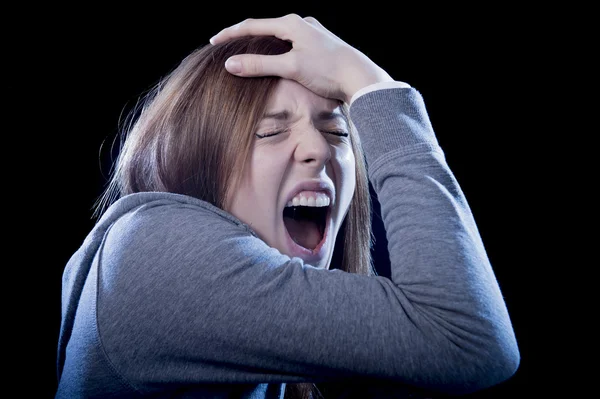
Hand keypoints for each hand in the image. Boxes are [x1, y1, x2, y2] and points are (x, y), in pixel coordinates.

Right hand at [209, 14, 394, 103]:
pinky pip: (291, 45)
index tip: (214, 42)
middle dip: (245, 37)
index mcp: (291, 24)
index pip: (252, 26)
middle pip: (265, 28)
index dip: (231, 34)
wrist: (360, 77)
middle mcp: (302, 24)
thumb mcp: (290, 67)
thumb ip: (260, 65)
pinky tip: (277, 59)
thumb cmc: (327, 70)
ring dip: (262, 44)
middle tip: (227, 45)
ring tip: (248, 52)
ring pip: (279, 36)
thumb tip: (230, 64)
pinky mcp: (320, 46)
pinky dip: (277, 50)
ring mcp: (312, 34)